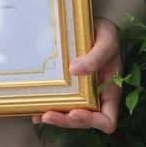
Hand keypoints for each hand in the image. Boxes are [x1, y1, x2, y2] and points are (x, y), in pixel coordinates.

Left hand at [31, 17, 121, 133]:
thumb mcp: (107, 42)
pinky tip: (35, 107)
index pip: (107, 120)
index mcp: (110, 91)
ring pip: (69, 114)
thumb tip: (74, 70)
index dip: (92, 121)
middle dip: (66, 121)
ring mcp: (82, 93)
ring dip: (55, 117)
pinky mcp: (69, 86)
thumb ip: (95, 57)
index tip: (75, 112)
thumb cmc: (106, 34)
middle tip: (48, 115)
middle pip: (83, 121)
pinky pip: (60, 101)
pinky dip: (48, 106)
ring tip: (39, 115)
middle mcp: (96, 97)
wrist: (95, 25)